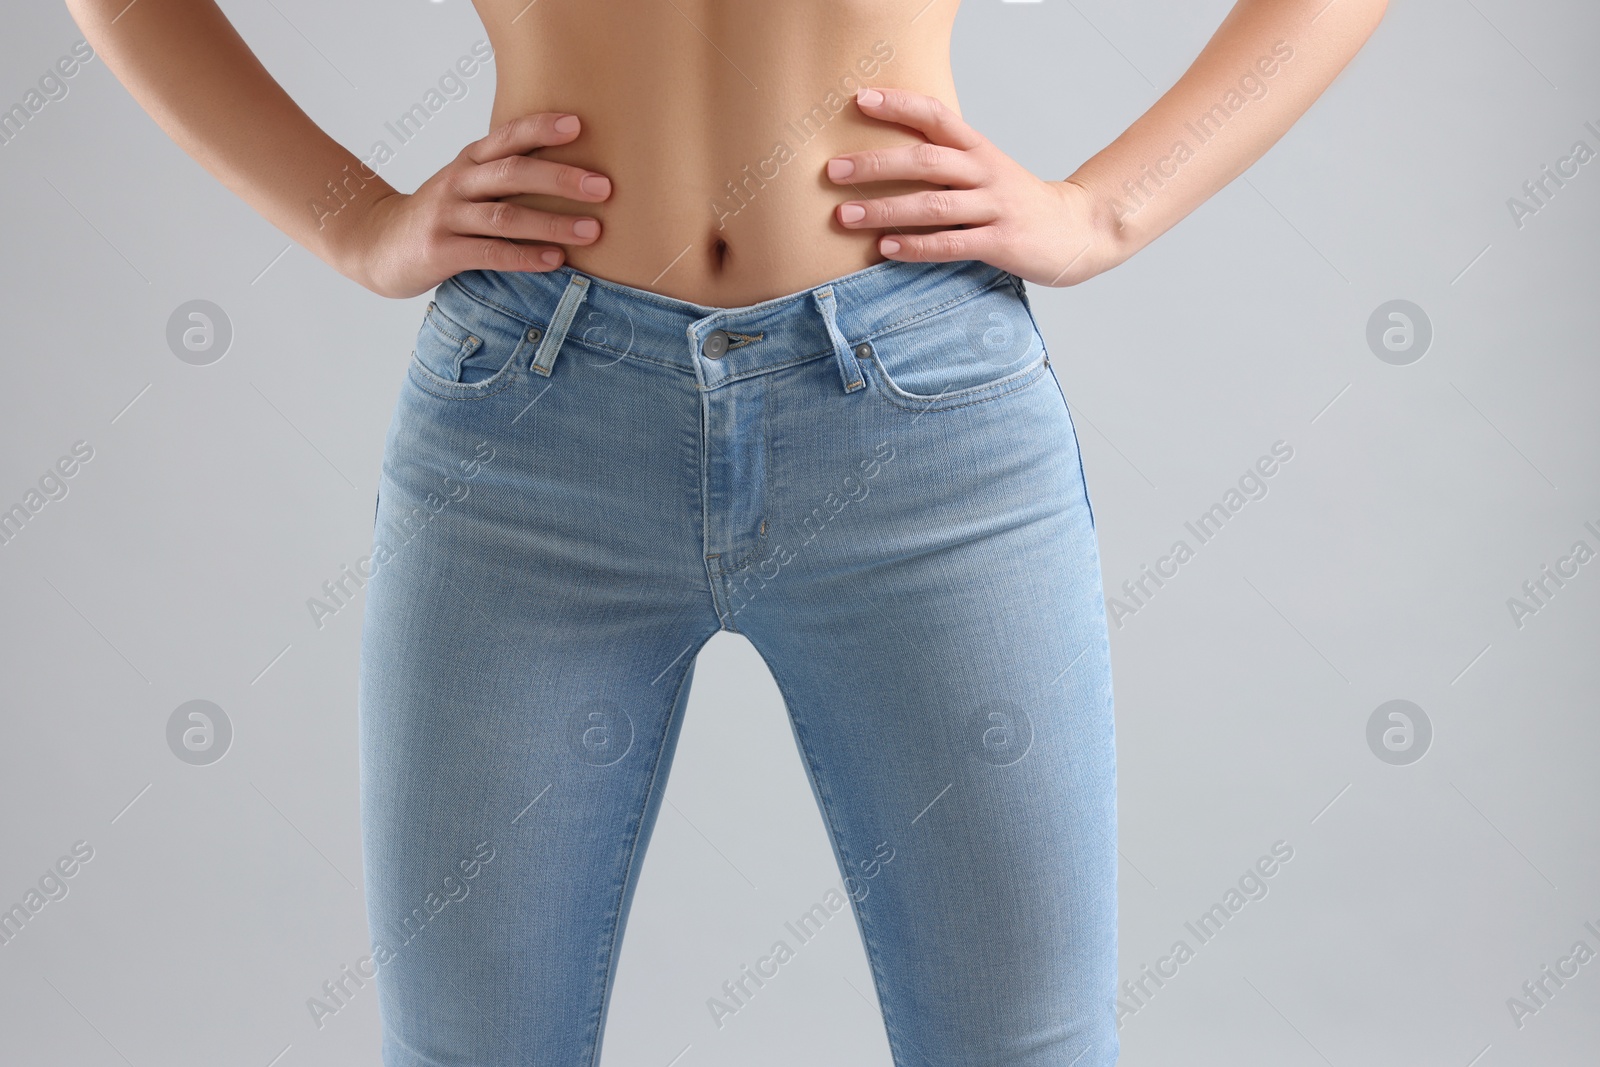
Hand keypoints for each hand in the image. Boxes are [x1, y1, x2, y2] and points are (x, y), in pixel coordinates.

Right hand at [347, 113, 611, 298]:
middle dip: (561, 179)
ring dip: (552, 223)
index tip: (579, 125)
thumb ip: (506, 177)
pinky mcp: (441, 251)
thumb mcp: (467, 185)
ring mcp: (447, 217)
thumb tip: (574, 174)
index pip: (508, 137)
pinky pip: (490, 253)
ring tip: (592, 231)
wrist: (377, 246)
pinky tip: (556, 260)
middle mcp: (458, 183)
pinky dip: (526, 257)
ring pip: (506, 216)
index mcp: (469, 161)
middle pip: (513, 174)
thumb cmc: (440, 216)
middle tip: (604, 187)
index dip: (541, 128)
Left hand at [827, 88, 1114, 287]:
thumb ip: (945, 162)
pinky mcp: (1001, 243)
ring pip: (934, 205)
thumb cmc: (1016, 201)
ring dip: (885, 209)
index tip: (859, 100)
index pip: (936, 117)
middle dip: (875, 165)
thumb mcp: (985, 170)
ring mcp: (995, 208)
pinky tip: (886, 248)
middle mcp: (986, 173)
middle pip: (926, 162)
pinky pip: (951, 244)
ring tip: (846, 215)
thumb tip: (884, 159)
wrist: (1076, 230)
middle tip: (834, 170)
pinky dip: (916, 246)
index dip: (898, 105)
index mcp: (979, 149)